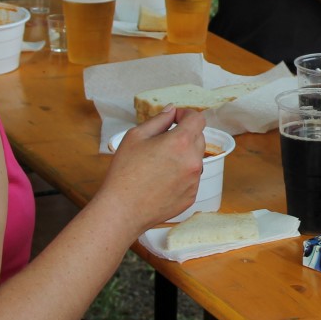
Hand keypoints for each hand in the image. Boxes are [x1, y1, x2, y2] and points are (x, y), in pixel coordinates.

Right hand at [100, 108, 205, 230]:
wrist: (122, 209)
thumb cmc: (125, 172)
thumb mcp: (136, 136)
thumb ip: (159, 120)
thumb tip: (172, 110)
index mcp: (181, 142)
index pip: (198, 119)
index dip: (186, 114)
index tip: (175, 119)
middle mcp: (193, 161)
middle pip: (198, 138)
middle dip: (184, 135)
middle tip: (161, 143)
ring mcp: (194, 180)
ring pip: (195, 159)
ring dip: (183, 156)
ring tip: (159, 164)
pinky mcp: (192, 196)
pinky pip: (191, 178)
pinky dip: (181, 174)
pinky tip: (160, 180)